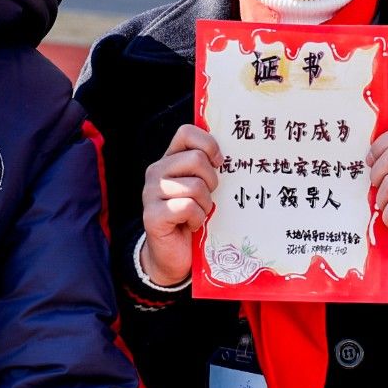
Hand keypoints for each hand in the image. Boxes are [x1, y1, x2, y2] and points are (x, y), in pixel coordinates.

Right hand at [140, 124, 222, 285]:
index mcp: (168, 160)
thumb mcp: (201, 187)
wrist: (172, 255)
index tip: (219, 162)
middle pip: (196, 159)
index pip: (186, 132)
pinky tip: (191, 225)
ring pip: (195, 186)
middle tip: (207, 197)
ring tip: (198, 214)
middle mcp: (156, 172)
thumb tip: (237, 152)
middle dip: (211, 181)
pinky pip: (188, 207)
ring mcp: (151, 194)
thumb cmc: (192, 217)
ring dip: (205, 205)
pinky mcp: (152, 216)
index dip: (208, 144)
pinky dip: (197, 218)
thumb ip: (208, 167)